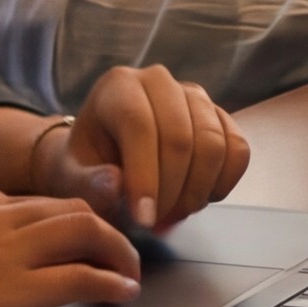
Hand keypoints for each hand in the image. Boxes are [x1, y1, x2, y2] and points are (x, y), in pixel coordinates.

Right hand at [0, 183, 140, 306]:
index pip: (33, 202)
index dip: (64, 222)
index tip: (80, 240)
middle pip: (70, 208)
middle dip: (103, 228)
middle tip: (119, 252)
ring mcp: (4, 250)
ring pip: (85, 232)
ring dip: (116, 251)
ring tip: (129, 271)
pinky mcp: (10, 291)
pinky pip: (78, 278)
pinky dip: (109, 282)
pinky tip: (121, 292)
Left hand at [48, 64, 248, 238]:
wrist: (102, 156)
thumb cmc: (84, 165)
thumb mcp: (69, 176)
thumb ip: (86, 183)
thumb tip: (117, 184)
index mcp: (118, 87)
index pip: (139, 126)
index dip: (145, 176)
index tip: (143, 220)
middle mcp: (159, 81)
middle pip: (180, 137)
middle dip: (172, 191)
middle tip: (157, 224)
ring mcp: (195, 96)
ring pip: (213, 144)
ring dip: (197, 190)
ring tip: (174, 215)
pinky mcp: (220, 116)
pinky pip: (238, 148)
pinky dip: (224, 182)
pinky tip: (200, 198)